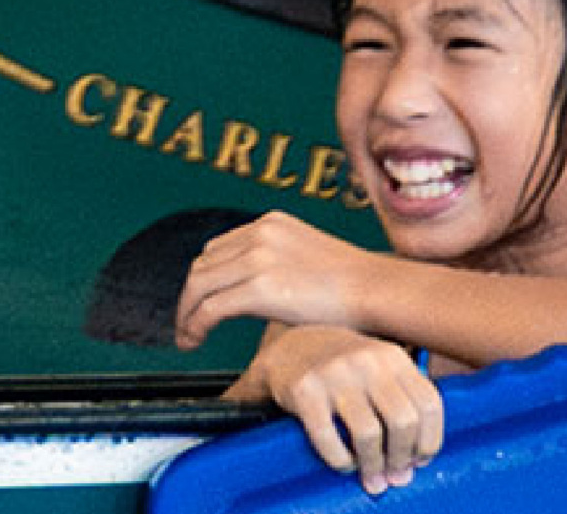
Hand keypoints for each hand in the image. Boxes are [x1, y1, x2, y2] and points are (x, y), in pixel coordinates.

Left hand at [177, 210, 377, 344]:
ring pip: (200, 285)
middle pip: (204, 265)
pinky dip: (194, 323)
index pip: (219, 250)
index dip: (205, 278)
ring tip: (186, 336)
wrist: (381, 291)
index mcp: (268, 224)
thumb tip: (264, 293)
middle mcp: (257, 234)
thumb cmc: (357, 289)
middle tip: (185, 323)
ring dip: (187, 312)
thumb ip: (280, 267)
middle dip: (190, 295)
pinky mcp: (260, 286)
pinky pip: (212, 306)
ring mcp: (257, 257)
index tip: (200, 301)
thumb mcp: (309, 261)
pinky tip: (193, 340)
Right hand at [241, 323, 442, 494]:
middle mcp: (365, 359)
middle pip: (403, 422)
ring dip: (373, 466)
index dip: (429, 441)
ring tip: (371, 476)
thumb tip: (409, 470)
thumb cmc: (346, 370)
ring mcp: (333, 372)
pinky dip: (341, 461)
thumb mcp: (380, 372)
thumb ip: (403, 410)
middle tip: (394, 476)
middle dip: (401, 458)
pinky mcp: (303, 389)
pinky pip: (330, 440)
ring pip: (369, 434)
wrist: (288, 347)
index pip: (429, 404)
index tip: (418, 460)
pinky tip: (344, 463)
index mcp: (391, 356)